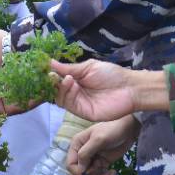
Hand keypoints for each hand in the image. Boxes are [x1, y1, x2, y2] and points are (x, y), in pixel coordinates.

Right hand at [53, 60, 167, 120]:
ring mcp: (79, 104)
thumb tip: (49, 62)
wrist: (130, 88)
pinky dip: (67, 94)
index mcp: (76, 81)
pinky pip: (69, 105)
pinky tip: (72, 84)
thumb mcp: (88, 67)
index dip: (50, 76)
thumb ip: (68, 67)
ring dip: (60, 88)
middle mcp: (75, 93)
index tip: (44, 68)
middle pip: (56, 91)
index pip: (57, 80)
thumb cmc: (112, 75)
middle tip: (53, 75)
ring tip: (68, 78)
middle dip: (52, 83)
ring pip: (60, 98)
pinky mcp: (83, 113)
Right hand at [65, 115, 138, 174]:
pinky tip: (113, 172)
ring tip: (108, 170)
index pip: (70, 164)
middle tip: (99, 170)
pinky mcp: (102, 163)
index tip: (90, 171)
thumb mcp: (98, 140)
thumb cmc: (112, 130)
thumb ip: (85, 153)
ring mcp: (92, 159)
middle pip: (78, 172)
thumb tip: (80, 169)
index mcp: (77, 145)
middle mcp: (82, 153)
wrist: (128, 129)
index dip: (78, 171)